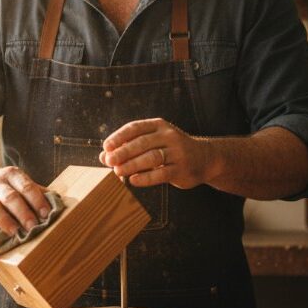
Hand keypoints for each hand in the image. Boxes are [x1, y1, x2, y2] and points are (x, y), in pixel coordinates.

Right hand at [0, 166, 50, 238]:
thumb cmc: (5, 188)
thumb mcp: (19, 184)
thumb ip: (36, 192)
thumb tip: (59, 204)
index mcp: (11, 174)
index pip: (26, 186)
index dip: (37, 200)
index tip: (46, 214)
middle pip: (9, 196)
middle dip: (22, 213)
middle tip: (33, 227)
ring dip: (4, 220)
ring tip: (14, 233)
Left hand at [98, 118, 212, 189]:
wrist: (205, 158)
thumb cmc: (171, 150)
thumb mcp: (152, 143)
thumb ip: (128, 147)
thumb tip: (103, 156)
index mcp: (159, 126)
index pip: (135, 128)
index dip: (119, 137)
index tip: (105, 147)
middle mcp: (169, 136)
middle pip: (142, 143)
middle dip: (123, 152)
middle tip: (108, 161)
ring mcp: (177, 152)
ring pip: (151, 157)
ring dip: (132, 165)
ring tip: (118, 171)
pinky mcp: (182, 169)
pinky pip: (161, 174)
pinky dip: (145, 178)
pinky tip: (133, 181)